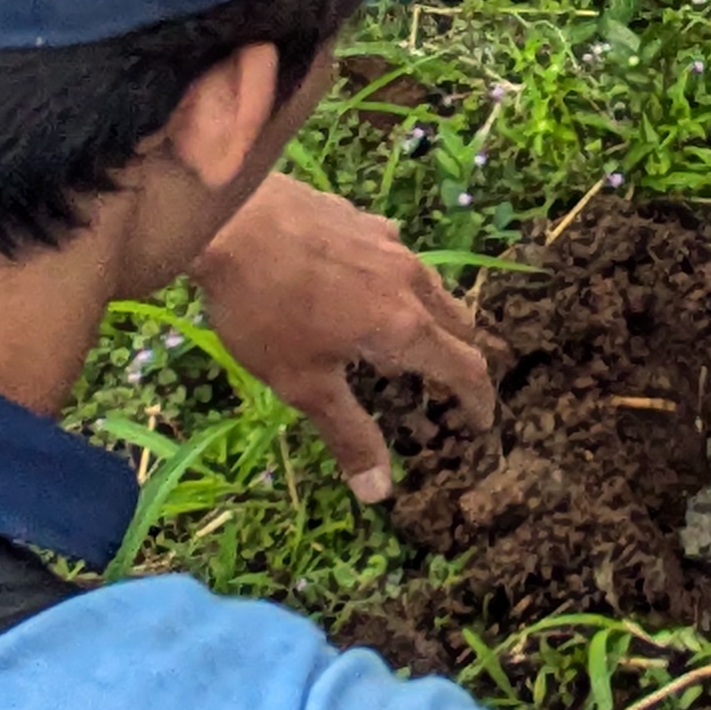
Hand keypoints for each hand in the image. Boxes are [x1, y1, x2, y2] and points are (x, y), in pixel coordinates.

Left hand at [191, 175, 496, 503]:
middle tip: (444, 384)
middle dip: (459, 356)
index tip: (481, 421)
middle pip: (458, 322)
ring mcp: (387, 242)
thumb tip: (380, 493)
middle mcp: (410, 281)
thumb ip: (348, 434)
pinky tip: (358, 285)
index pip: (465, 368)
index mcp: (405, 327)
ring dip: (429, 317)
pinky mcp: (360, 216)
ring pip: (429, 285)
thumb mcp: (303, 385)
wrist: (229, 218)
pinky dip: (394, 282)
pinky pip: (394, 256)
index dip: (479, 399)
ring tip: (401, 337)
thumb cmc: (265, 308)